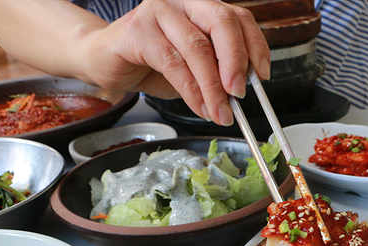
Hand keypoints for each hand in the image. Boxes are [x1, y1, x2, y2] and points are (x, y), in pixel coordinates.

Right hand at [83, 0, 269, 125]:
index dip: (255, 46)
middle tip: (240, 94)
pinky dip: (191, 90)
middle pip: (221, 23)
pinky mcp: (137, 31)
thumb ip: (218, 72)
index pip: (239, 18)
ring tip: (220, 112)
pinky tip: (199, 107)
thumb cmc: (152, 62)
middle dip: (236, 62)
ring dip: (213, 87)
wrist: (105, 60)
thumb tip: (242, 93)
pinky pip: (173, 63)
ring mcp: (158, 11)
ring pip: (197, 48)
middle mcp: (182, 1)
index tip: (262, 76)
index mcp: (201, 5)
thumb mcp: (195, 66)